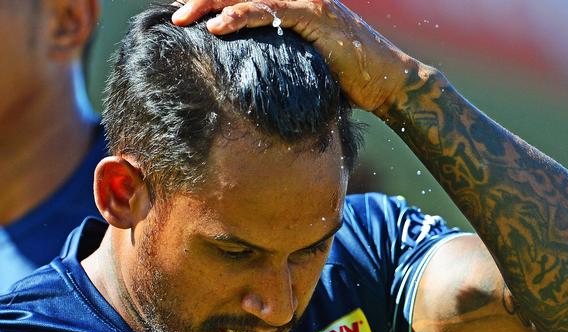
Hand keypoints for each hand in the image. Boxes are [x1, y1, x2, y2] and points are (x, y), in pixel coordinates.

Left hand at [172, 0, 417, 113]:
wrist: (387, 81)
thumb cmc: (346, 79)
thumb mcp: (304, 66)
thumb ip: (278, 61)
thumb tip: (249, 80)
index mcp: (292, 5)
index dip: (214, 2)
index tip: (184, 16)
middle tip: (174, 15)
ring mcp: (306, 3)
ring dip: (212, 3)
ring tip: (183, 18)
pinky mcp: (315, 16)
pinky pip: (271, 11)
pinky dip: (242, 16)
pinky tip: (217, 27)